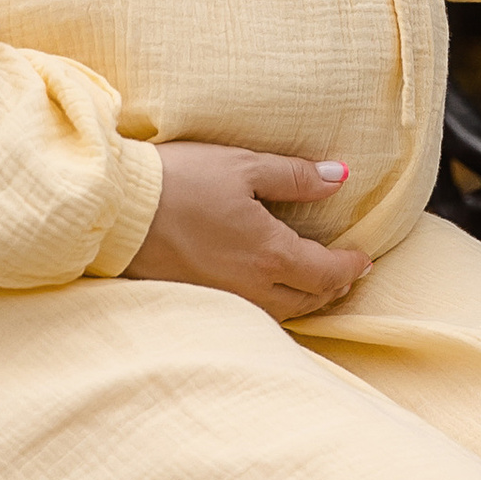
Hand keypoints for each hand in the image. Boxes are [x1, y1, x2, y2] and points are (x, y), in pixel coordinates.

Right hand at [123, 144, 369, 321]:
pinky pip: (250, 313)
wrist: (116, 210)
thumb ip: (295, 176)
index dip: (351, 268)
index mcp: (270, 253)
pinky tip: (266, 290)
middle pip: (308, 300)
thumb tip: (338, 177)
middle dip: (333, 288)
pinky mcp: (199, 299)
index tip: (364, 259)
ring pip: (280, 312)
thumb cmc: (179, 181)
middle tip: (346, 274)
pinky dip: (271, 305)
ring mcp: (225, 298)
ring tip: (313, 285)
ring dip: (304, 300)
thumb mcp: (242, 166)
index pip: (328, 273)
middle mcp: (252, 286)